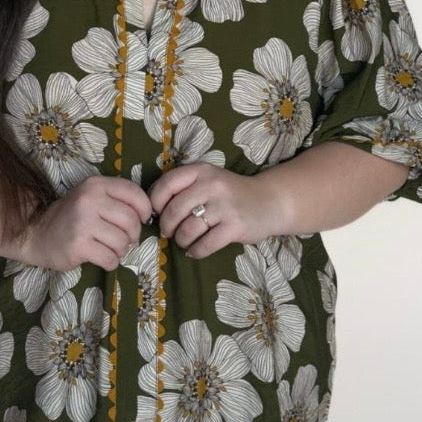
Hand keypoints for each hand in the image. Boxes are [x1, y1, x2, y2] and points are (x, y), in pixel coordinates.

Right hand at [21, 175, 153, 272]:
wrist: (36, 232)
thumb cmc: (70, 216)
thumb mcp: (90, 196)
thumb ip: (115, 198)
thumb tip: (146, 214)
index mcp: (96, 185)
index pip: (133, 193)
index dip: (144, 208)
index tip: (141, 218)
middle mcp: (90, 200)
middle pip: (131, 221)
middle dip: (132, 235)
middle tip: (123, 239)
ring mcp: (83, 223)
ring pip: (122, 242)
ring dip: (121, 250)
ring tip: (109, 248)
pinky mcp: (79, 246)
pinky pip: (110, 258)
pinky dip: (111, 262)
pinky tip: (101, 257)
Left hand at [148, 163, 283, 259]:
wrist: (270, 201)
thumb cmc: (230, 193)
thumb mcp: (208, 179)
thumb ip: (183, 187)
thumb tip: (151, 208)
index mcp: (201, 171)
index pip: (166, 184)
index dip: (155, 202)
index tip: (158, 213)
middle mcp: (212, 185)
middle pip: (174, 210)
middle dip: (167, 226)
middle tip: (170, 232)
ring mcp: (225, 206)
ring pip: (188, 229)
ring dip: (181, 240)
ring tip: (185, 241)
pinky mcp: (235, 226)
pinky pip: (205, 244)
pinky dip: (195, 251)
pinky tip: (195, 250)